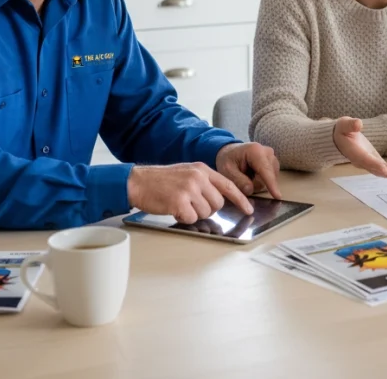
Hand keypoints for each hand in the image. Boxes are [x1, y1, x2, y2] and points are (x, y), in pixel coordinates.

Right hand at [127, 163, 252, 223]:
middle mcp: (198, 177)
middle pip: (218, 203)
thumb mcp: (187, 173)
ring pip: (205, 213)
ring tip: (180, 204)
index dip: (240, 199)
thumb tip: (220, 199)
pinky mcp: (179, 201)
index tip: (248, 208)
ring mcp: (189, 189)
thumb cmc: (161, 181)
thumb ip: (204, 182)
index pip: (228, 185)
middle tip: (191, 205)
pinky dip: (183, 218)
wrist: (138, 182)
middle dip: (207, 209)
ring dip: (193, 214)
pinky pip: (191, 218)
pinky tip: (173, 209)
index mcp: (202, 169)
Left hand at [215, 142, 281, 199]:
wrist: (229, 151)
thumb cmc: (227, 160)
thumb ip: (238, 181)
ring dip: (259, 182)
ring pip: (271, 178)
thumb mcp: (227, 171)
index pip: (266, 171)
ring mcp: (272, 156)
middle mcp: (267, 152)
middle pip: (269, 176)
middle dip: (257, 184)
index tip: (278, 197)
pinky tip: (252, 176)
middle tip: (242, 181)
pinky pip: (271, 177)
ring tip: (246, 177)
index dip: (271, 184)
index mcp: (255, 151)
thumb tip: (250, 190)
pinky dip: (262, 180)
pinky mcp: (273, 162)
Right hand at [332, 117, 386, 180]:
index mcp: (354, 153)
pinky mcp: (376, 161)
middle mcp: (362, 162)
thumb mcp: (343, 125)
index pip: (364, 160)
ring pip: (383, 171)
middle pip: (376, 169)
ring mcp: (370, 163)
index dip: (374, 164)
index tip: (384, 169)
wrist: (341, 139)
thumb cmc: (342, 130)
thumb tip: (358, 124)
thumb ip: (350, 125)